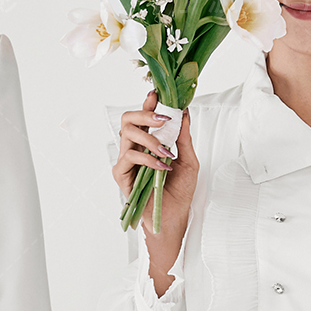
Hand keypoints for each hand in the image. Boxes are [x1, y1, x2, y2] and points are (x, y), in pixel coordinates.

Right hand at [114, 91, 198, 286]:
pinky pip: (129, 157)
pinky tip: (162, 166)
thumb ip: (184, 137)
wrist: (174, 218)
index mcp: (149, 142)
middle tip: (163, 117)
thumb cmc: (179, 192)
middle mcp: (134, 148)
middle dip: (144, 112)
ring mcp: (126, 161)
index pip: (144, 116)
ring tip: (167, 151)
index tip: (158, 92)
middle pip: (128, 118)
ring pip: (127, 133)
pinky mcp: (121, 175)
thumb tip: (184, 112)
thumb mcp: (189, 160)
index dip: (149, 102)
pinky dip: (147, 158)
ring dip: (150, 138)